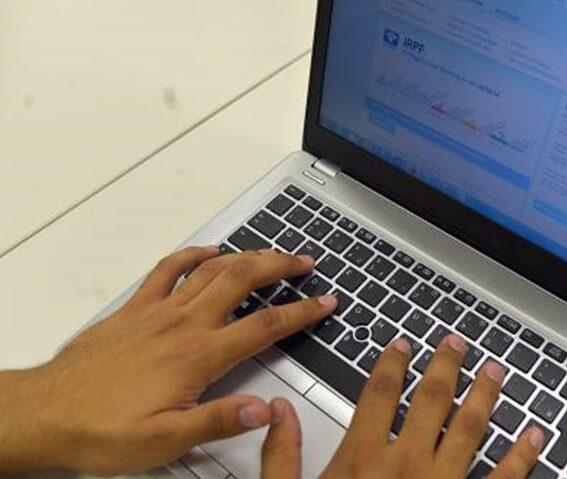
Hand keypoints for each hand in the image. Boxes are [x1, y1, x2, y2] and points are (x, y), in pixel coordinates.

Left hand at [0, 246, 335, 475]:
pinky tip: (208, 250)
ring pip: (212, 270)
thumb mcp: (166, 441)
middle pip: (243, 281)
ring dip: (247, 256)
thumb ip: (219, 421)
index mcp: (197, 356)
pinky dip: (191, 254)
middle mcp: (182, 325)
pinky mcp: (134, 310)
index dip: (301, 312)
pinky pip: (167, 269)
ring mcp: (157, 312)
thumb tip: (264, 409)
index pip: (264, 326)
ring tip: (272, 252)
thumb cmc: (101, 430)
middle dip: (280, 267)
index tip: (325, 302)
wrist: (46, 414)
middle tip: (306, 262)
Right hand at [261, 335, 544, 478]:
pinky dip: (523, 455)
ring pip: (471, 427)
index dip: (392, 363)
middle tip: (457, 343)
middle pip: (431, 399)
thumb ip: (282, 455)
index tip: (403, 344)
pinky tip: (537, 435)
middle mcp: (407, 463)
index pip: (379, 393)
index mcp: (363, 459)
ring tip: (495, 370)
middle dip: (445, 365)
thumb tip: (277, 411)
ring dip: (486, 395)